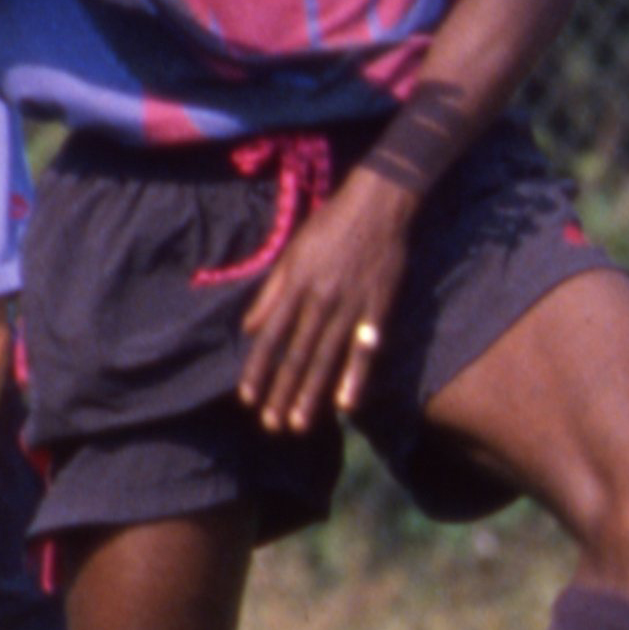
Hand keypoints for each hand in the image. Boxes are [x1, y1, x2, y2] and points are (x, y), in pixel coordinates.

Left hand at [236, 168, 419, 435]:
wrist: (378, 203)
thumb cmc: (330, 226)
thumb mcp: (292, 254)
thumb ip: (271, 293)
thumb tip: (250, 328)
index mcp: (295, 286)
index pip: (270, 337)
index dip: (258, 369)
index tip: (248, 399)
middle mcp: (319, 300)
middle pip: (297, 355)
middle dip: (282, 392)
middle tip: (272, 426)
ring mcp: (351, 306)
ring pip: (327, 357)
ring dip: (312, 393)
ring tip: (300, 424)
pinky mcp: (380, 307)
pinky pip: (367, 349)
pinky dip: (356, 376)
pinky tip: (348, 403)